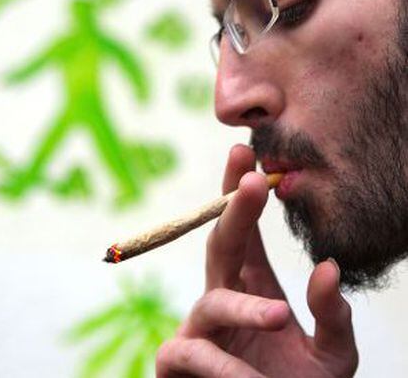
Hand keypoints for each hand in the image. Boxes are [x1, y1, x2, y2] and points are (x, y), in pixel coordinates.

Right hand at [156, 144, 358, 376]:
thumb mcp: (331, 355)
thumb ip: (332, 314)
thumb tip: (328, 267)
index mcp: (253, 285)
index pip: (245, 232)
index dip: (243, 195)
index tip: (249, 156)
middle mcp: (223, 297)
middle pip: (221, 243)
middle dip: (232, 209)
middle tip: (250, 179)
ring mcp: (200, 328)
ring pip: (211, 301)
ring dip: (244, 307)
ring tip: (279, 318)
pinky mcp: (179, 362)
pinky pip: (194, 353)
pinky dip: (223, 366)